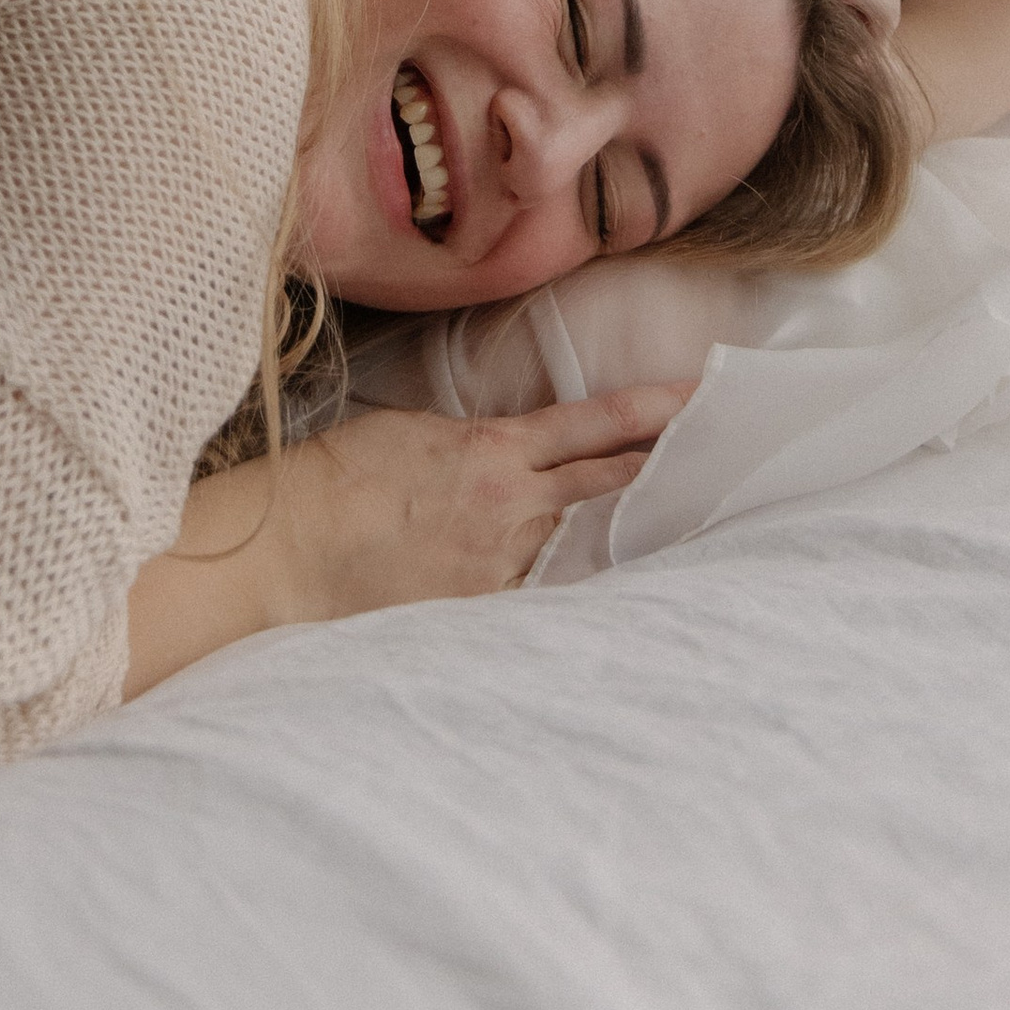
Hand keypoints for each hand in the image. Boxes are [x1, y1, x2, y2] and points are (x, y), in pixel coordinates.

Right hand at [125, 388, 691, 694]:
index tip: (701, 395)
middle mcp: (510, 508)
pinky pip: (536, 597)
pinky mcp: (479, 614)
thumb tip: (506, 455)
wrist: (292, 551)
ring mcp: (498, 566)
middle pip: (608, 484)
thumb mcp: (416, 434)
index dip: (654, 410)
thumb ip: (476, 444)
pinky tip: (597, 599)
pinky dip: (561, 588)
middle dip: (663, 468)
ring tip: (669, 531)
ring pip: (579, 546)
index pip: (594, 424)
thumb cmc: (341, 480)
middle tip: (718, 456)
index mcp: (495, 451)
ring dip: (614, 536)